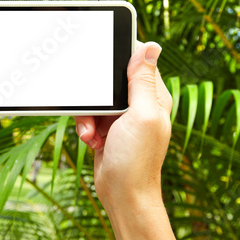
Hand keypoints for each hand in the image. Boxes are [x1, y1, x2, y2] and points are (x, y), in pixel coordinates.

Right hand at [75, 41, 172, 208]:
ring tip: (93, 134)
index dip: (119, 57)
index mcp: (153, 95)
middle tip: (96, 111)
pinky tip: (92, 141)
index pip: (137, 61)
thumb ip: (143, 80)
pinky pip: (89, 116)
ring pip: (95, 99)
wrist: (122, 193)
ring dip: (88, 116)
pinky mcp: (106, 128)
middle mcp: (138, 103)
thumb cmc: (136, 159)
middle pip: (109, 80)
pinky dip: (86, 127)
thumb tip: (152, 46)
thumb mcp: (141, 115)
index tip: (102, 58)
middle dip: (96, 96)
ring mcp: (121, 117)